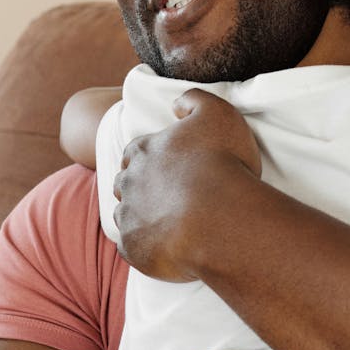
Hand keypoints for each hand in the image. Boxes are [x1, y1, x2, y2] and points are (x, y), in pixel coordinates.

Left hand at [113, 89, 261, 280]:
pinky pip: (131, 248)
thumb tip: (176, 103)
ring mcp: (129, 217)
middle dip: (141, 189)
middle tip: (170, 198)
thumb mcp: (218, 114)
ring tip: (170, 226)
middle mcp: (129, 182)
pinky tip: (167, 248)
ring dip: (142, 219)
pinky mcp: (133, 248)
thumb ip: (195, 100)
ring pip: (126, 216)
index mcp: (144, 151)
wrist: (221, 218)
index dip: (150, 159)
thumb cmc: (223, 164)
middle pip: (126, 184)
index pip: (136, 152)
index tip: (168, 168)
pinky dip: (144, 248)